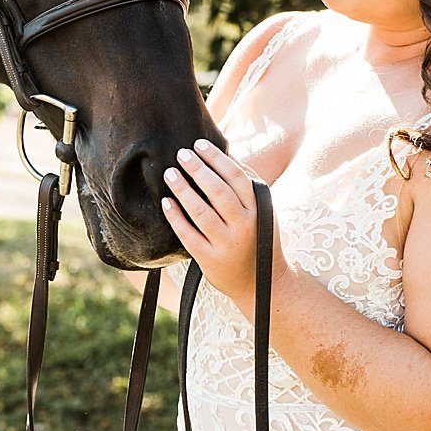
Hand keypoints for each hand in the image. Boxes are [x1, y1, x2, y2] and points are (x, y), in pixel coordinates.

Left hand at [161, 141, 271, 313]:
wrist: (264, 285)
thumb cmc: (258, 240)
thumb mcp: (263, 211)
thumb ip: (247, 185)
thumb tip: (226, 154)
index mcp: (259, 208)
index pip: (236, 176)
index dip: (216, 158)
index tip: (198, 144)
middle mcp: (245, 225)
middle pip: (218, 191)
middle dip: (197, 169)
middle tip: (180, 153)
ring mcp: (228, 244)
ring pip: (201, 211)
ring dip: (183, 189)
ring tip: (169, 173)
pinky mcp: (211, 260)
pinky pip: (189, 235)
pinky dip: (176, 217)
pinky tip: (166, 203)